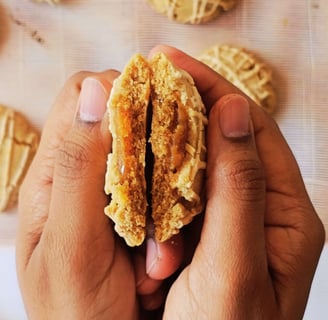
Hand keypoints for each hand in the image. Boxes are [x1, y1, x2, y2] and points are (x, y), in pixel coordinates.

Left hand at [16, 70, 181, 318]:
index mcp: (55, 171)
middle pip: (121, 118)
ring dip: (165, 183)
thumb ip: (80, 167)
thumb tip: (97, 92)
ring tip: (160, 238)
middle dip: (152, 142)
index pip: (83, 96)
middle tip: (164, 188)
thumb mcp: (69, 243)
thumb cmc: (74, 308)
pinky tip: (165, 242)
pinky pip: (160, 184)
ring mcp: (109, 189)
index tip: (153, 113)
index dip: (119, 92)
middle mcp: (81, 172)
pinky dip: (172, 204)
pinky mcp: (133, 207)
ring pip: (148, 152)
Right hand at [148, 46, 324, 318]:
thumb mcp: (234, 268)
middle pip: (228, 136)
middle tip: (154, 72)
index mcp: (285, 211)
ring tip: (144, 101)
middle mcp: (262, 205)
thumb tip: (231, 113)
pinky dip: (165, 163)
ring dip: (175, 130)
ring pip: (205, 157)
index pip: (251, 129)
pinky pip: (187, 183)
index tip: (174, 62)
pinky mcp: (207, 225)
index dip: (214, 90)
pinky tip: (143, 150)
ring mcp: (232, 213)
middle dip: (192, 101)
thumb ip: (239, 190)